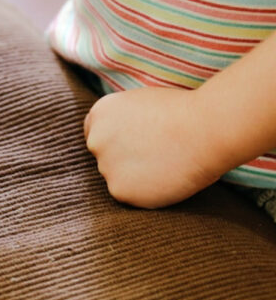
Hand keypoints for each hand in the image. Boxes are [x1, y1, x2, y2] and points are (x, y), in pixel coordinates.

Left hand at [84, 86, 225, 207]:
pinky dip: (148, 193)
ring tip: (167, 165)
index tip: (134, 147)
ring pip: (118, 178)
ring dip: (137, 177)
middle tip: (156, 158)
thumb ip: (124, 120)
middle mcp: (95, 139)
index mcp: (100, 113)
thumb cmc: (186, 113)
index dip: (116, 141)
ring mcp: (104, 166)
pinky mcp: (119, 190)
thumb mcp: (143, 103)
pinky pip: (132, 196)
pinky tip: (168, 179)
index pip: (96, 133)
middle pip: (104, 157)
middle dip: (124, 160)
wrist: (206, 130)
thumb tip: (124, 136)